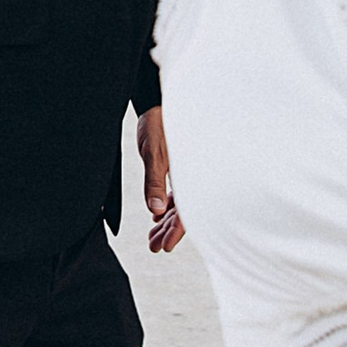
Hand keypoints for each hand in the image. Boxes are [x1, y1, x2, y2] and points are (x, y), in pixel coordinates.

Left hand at [139, 103, 183, 252]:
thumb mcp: (154, 153)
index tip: (164, 248)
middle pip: (184, 211)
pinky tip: (157, 216)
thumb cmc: (159, 122)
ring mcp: (189, 171)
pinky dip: (167, 205)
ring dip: (165, 221)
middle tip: (153, 247)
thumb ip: (154, 182)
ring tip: (151, 237)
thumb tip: (154, 211)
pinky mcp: (181, 166)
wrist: (159, 99)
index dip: (175, 232)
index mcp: (192, 173)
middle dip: (168, 231)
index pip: (186, 211)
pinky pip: (178, 192)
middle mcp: (194, 175)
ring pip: (180, 203)